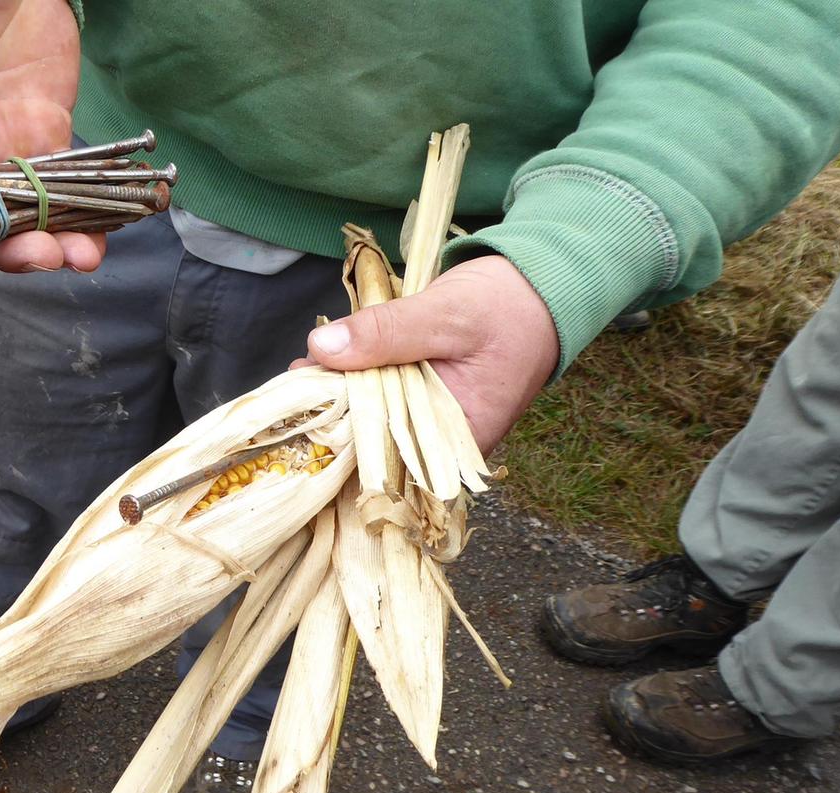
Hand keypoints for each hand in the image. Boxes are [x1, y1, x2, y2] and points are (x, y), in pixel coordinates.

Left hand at [292, 255, 559, 452]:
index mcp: (459, 440)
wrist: (543, 285)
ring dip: (341, 397)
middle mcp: (444, 444)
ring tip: (305, 372)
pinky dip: (358, 383)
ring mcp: (432, 423)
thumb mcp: (446, 313)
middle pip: (374, 444)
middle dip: (333, 416)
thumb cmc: (508, 304)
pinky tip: (329, 369)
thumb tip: (322, 349)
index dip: (339, 440)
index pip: (386, 461)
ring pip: (373, 420)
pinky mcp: (423, 400)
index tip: (301, 408)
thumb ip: (387, 332)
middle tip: (296, 382)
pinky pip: (382, 401)